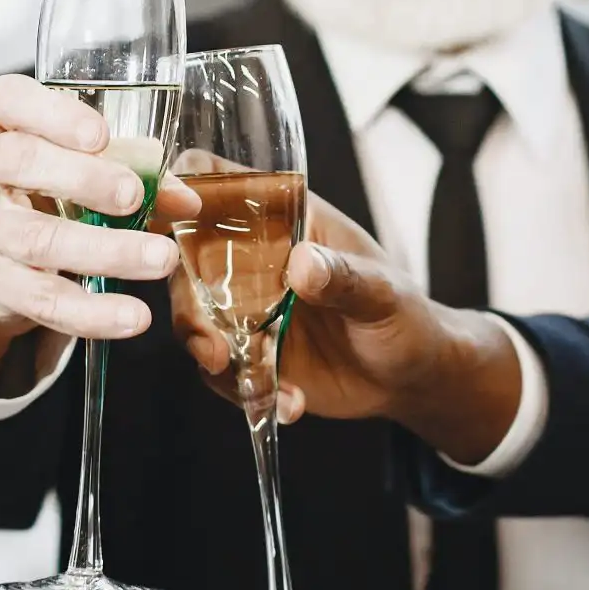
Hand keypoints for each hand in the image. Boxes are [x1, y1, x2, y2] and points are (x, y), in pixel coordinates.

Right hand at [0, 73, 195, 389]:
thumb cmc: (41, 196)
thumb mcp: (80, 169)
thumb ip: (131, 170)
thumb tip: (184, 199)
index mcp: (1, 127)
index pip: (9, 101)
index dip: (52, 114)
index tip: (99, 134)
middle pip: (18, 163)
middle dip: (81, 178)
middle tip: (134, 195)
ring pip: (38, 239)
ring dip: (107, 250)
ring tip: (161, 258)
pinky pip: (44, 300)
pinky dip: (93, 312)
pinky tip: (133, 315)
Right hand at [173, 193, 521, 461]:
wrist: (413, 378)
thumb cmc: (406, 316)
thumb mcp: (385, 294)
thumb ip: (346, 277)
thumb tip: (303, 263)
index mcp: (284, 221)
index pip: (217, 184)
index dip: (183, 190)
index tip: (174, 216)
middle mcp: (252, 261)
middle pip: (186, 262)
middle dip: (189, 303)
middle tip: (214, 345)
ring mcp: (245, 310)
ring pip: (195, 321)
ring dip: (211, 354)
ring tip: (250, 383)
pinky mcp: (248, 356)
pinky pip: (222, 372)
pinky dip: (245, 392)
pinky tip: (290, 405)